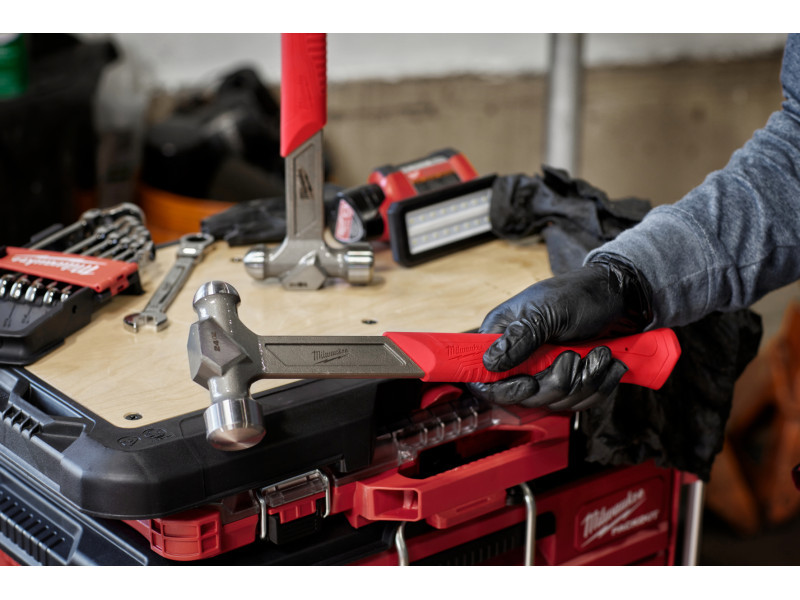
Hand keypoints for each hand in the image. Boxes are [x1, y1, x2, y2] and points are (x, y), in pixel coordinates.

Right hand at [468, 254, 652, 410]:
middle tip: (574, 356)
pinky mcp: (572, 381)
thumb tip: (489, 362)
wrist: (619, 295)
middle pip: (526, 398)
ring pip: (557, 402)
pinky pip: (580, 402)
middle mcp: (520, 357)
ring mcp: (546, 372)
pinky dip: (600, 385)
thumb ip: (519, 337)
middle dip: (558, 382)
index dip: (505, 390)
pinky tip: (608, 362)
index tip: (530, 382)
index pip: (485, 378)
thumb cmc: (580, 293)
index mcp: (503, 336)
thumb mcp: (548, 310)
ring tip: (600, 353)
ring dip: (585, 381)